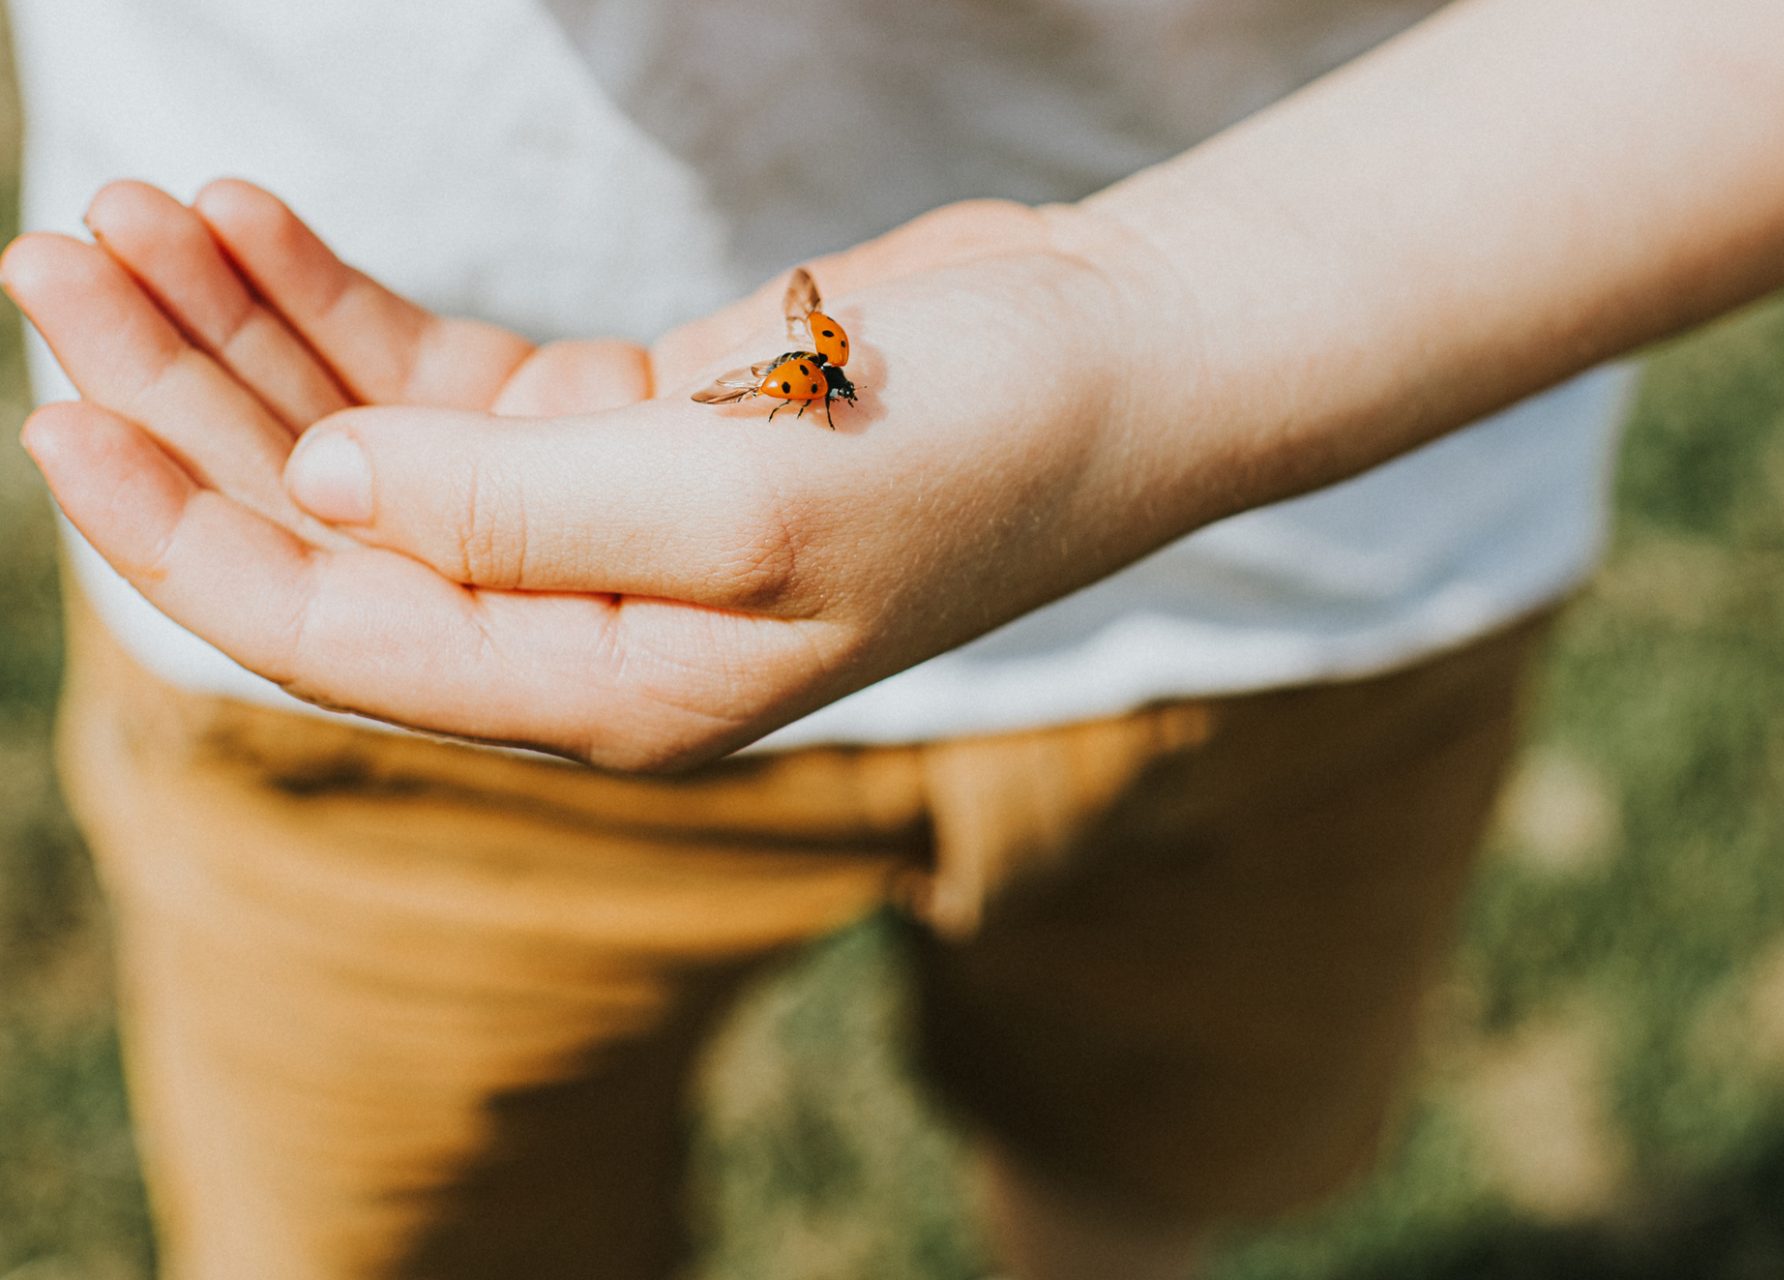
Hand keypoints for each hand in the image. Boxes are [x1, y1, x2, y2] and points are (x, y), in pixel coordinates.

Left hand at [11, 184, 1213, 768]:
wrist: (1117, 362)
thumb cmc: (980, 447)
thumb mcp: (751, 497)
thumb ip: (523, 511)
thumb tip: (327, 481)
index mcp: (613, 688)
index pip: (346, 633)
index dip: (190, 533)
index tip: (62, 409)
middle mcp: (584, 620)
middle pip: (330, 525)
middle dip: (187, 400)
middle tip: (62, 254)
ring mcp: (595, 520)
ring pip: (367, 439)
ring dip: (248, 335)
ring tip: (136, 213)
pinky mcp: (619, 424)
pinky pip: (440, 375)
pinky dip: (348, 305)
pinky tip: (260, 227)